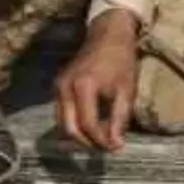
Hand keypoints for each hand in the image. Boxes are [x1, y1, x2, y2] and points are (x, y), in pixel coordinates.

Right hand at [54, 10, 139, 150]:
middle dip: (86, 143)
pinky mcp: (58, 86)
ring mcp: (58, 86)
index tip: (115, 148)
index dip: (100, 141)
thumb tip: (115, 145)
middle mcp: (65, 87)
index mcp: (83, 87)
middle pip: (68, 128)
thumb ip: (119, 119)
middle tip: (105, 147)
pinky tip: (91, 125)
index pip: (87, 125)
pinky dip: (74, 123)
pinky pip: (62, 113)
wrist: (108, 35)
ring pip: (62, 123)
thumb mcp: (126, 90)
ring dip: (79, 135)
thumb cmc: (121, 61)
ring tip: (100, 138)